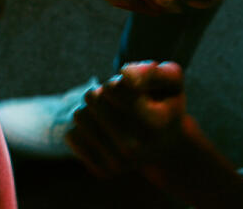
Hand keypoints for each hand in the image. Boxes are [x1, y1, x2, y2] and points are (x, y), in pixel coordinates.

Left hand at [66, 62, 192, 180]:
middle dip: (103, 92)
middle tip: (121, 102)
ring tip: (113, 115)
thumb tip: (125, 76)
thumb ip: (150, 72)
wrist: (167, 146)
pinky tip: (104, 131)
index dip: (118, 81)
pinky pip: (72, 135)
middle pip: (93, 98)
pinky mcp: (102, 171)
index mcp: (155, 124)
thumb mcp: (170, 79)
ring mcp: (118, 163)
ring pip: (80, 115)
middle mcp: (135, 148)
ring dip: (92, 109)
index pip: (111, 88)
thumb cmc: (164, 104)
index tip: (132, 89)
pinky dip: (84, 128)